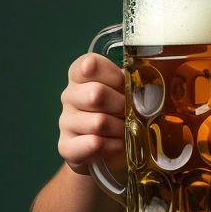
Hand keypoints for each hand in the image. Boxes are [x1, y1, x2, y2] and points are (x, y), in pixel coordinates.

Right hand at [58, 53, 125, 174]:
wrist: (107, 146)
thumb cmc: (119, 111)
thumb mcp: (126, 91)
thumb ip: (131, 83)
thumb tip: (145, 89)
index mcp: (81, 76)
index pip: (90, 65)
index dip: (114, 77)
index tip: (123, 86)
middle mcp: (69, 96)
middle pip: (96, 94)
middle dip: (121, 106)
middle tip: (129, 113)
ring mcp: (65, 121)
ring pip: (99, 122)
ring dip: (120, 128)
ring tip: (124, 130)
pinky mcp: (67, 146)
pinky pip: (94, 144)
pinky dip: (113, 146)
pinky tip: (117, 144)